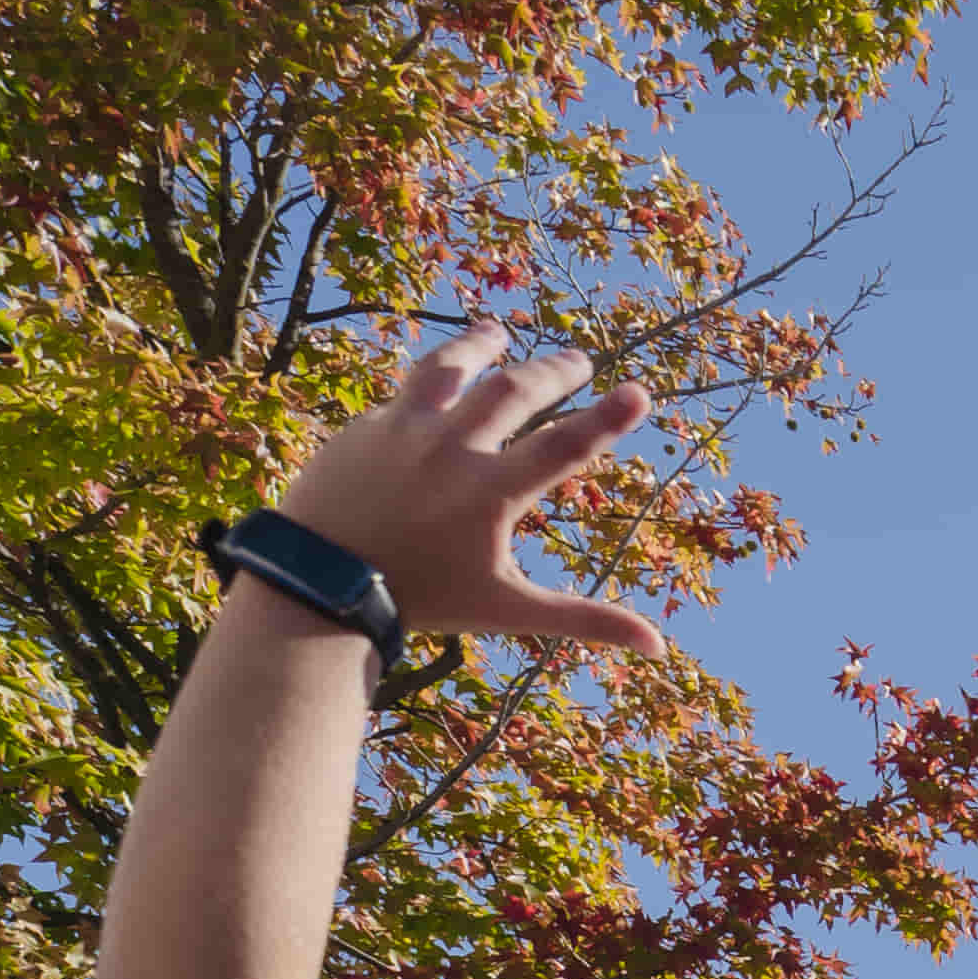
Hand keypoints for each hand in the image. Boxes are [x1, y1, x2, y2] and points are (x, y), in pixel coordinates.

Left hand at [262, 325, 667, 657]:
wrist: (318, 583)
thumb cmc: (423, 600)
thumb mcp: (508, 610)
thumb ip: (583, 618)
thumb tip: (658, 645)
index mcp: (493, 491)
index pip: (566, 445)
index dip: (607, 418)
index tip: (639, 392)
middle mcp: (453, 447)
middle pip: (515, 391)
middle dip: (553, 371)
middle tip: (579, 360)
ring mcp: (405, 430)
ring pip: (449, 368)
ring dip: (479, 347)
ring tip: (497, 333)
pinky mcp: (364, 428)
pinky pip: (403, 396)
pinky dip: (427, 387)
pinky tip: (433, 387)